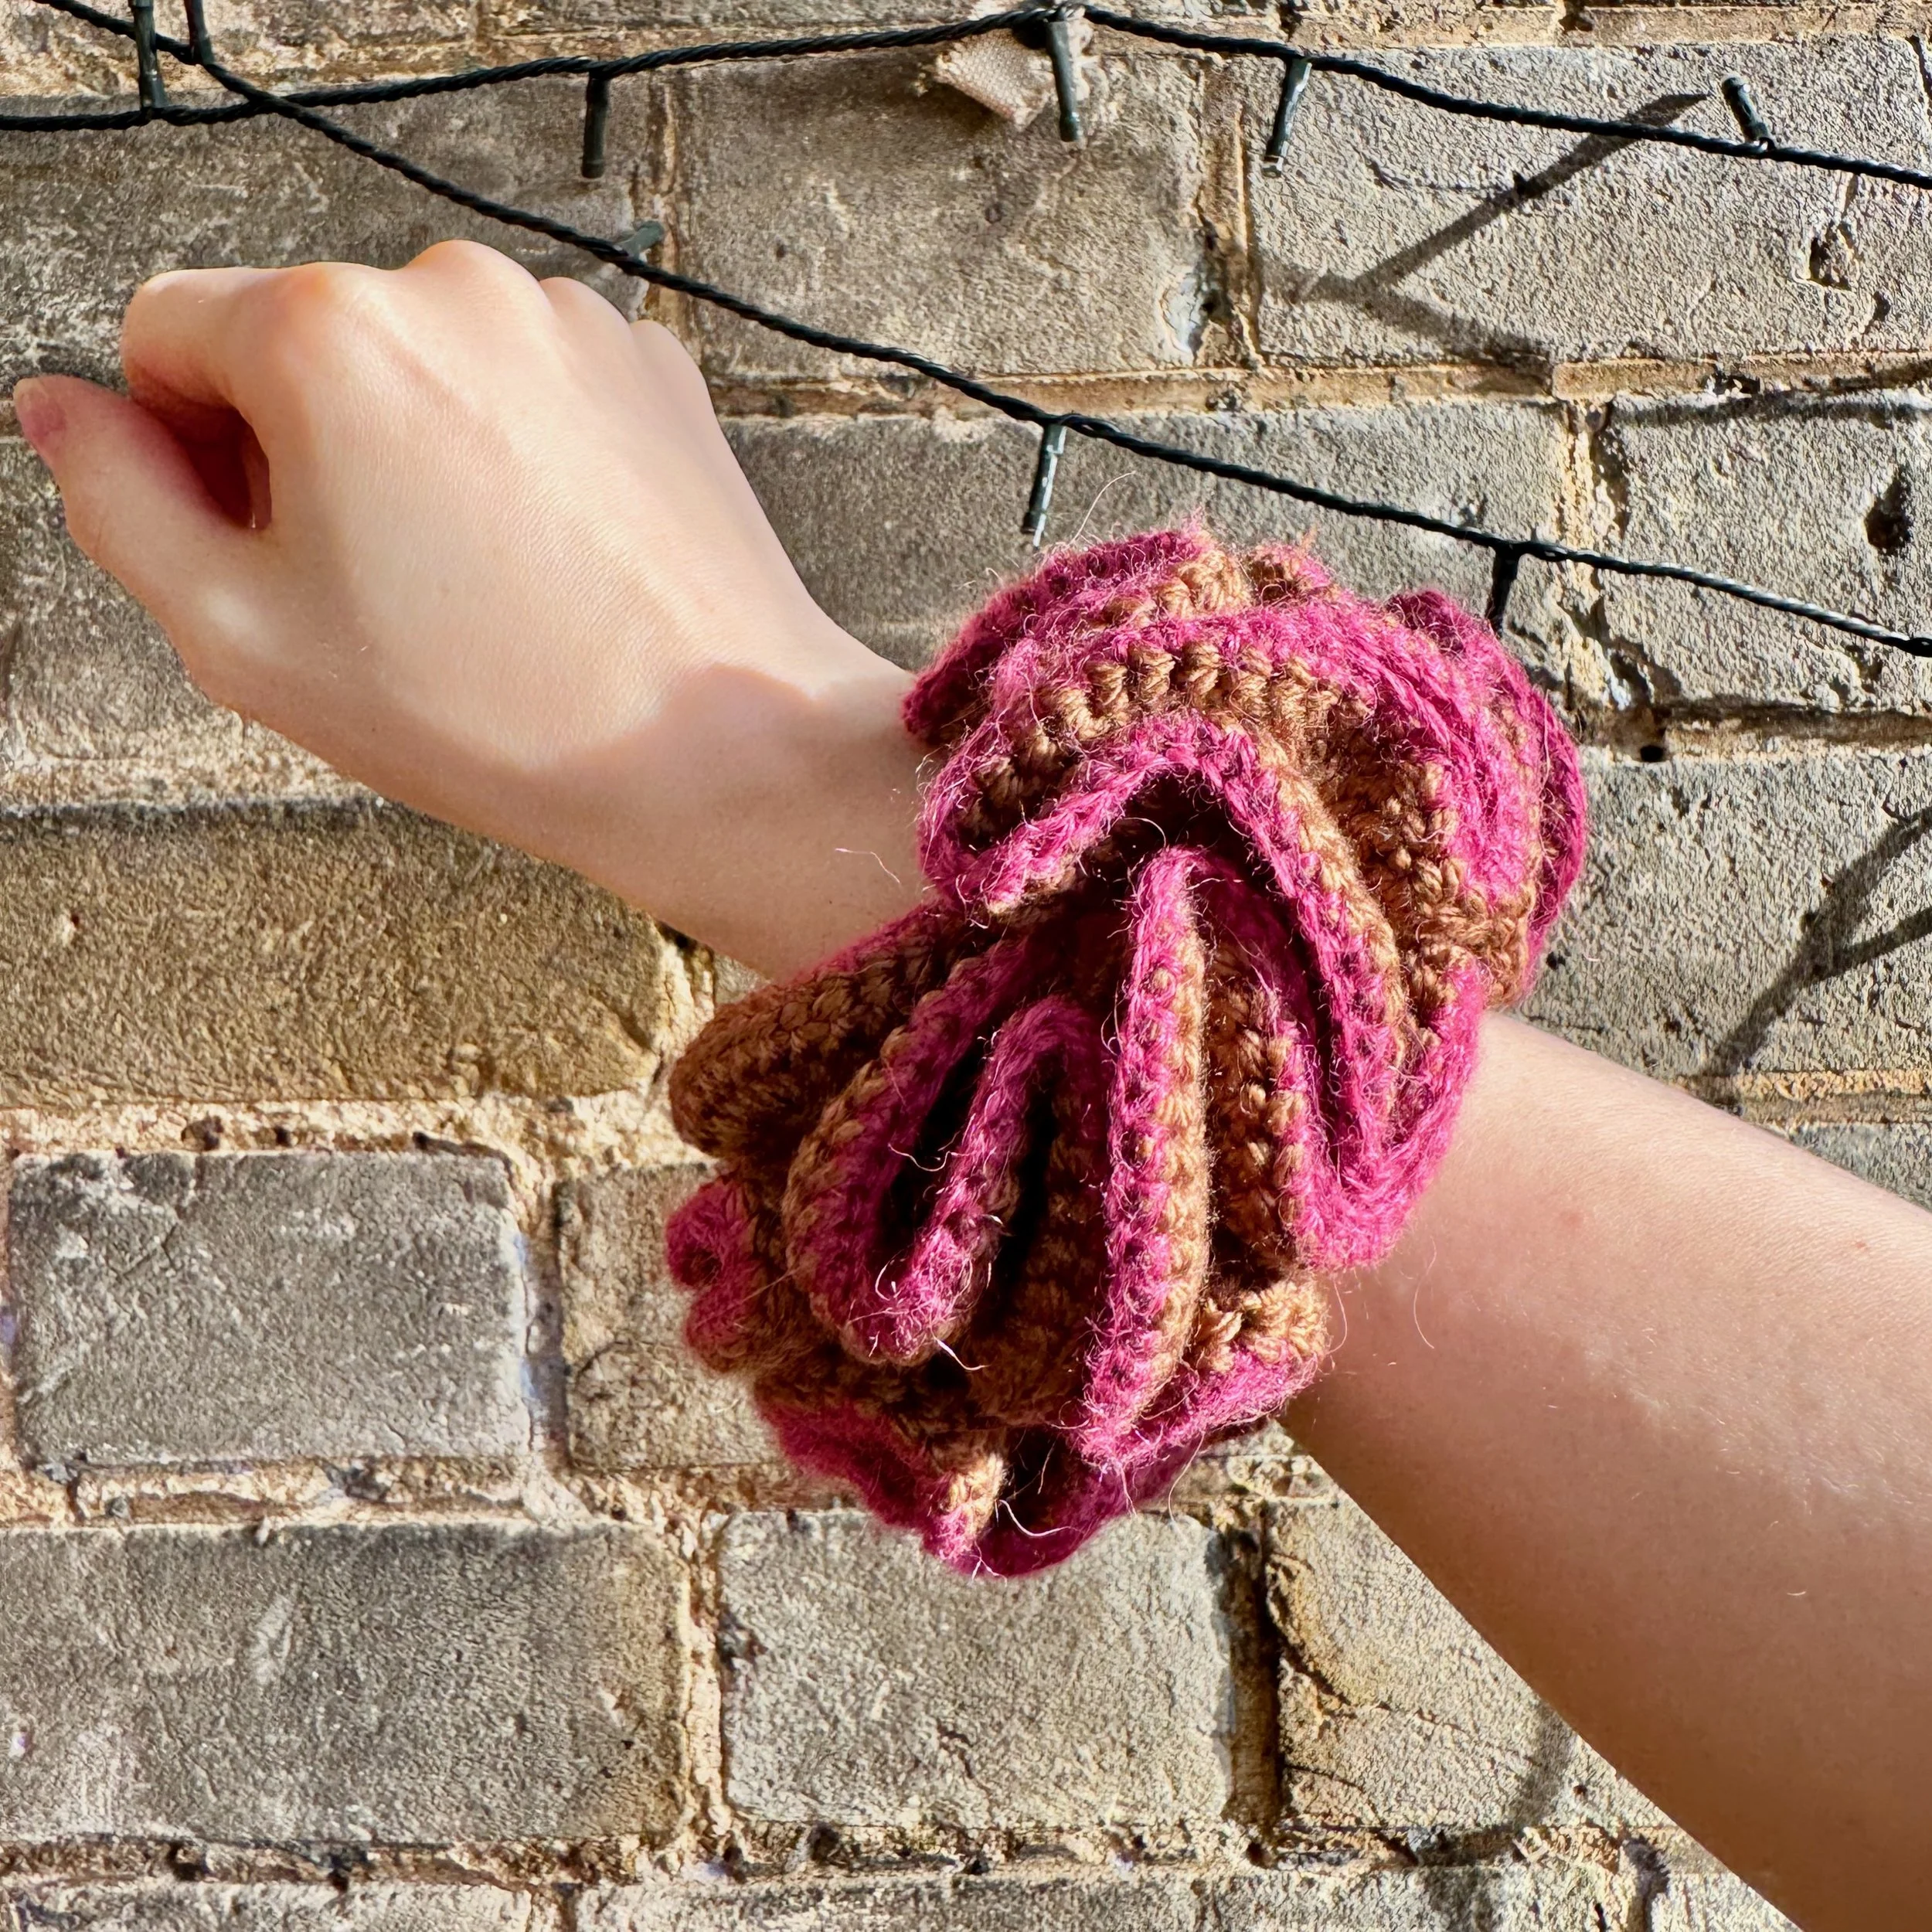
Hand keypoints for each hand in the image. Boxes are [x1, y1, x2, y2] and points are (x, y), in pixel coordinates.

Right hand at [10, 239, 924, 975]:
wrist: (719, 752)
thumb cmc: (499, 715)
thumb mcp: (244, 638)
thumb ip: (118, 504)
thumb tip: (64, 413)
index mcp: (328, 333)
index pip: (165, 332)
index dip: (182, 448)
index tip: (253, 543)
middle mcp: (453, 287)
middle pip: (300, 341)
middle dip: (300, 450)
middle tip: (371, 591)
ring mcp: (567, 319)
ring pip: (422, 365)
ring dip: (412, 451)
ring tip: (477, 587)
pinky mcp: (648, 362)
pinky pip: (526, 387)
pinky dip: (514, 452)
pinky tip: (549, 560)